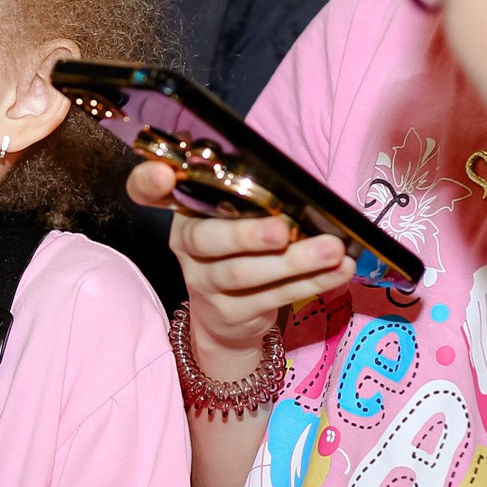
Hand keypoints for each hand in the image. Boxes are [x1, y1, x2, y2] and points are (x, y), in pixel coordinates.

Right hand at [127, 161, 351, 373]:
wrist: (226, 320)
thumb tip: (275, 166)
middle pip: (207, 239)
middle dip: (246, 234)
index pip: (147, 193)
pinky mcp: (231, 313)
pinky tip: (338, 271)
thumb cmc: (235, 249)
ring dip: (293, 262)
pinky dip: (312, 282)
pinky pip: (274, 297)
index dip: (149, 183)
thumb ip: (241, 190)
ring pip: (244, 273)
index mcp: (183, 211)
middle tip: (282, 229)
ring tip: (332, 250)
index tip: (164, 174)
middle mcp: (185, 246)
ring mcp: (204, 283)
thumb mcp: (230, 215)